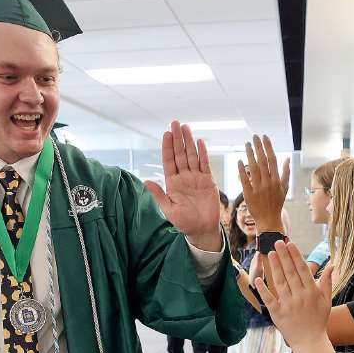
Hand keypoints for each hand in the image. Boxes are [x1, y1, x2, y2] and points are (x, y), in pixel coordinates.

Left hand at [145, 121, 221, 250]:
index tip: (166, 134)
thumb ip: (158, 195)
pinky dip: (202, 153)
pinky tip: (199, 142)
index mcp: (172, 183)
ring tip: (186, 128)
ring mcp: (196, 177)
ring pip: (192, 156)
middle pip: (180, 154)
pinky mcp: (207, 181)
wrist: (202, 229)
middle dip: (177, 139)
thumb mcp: (168, 210)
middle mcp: (183, 177)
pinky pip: (205, 164)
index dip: (168, 147)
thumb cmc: (184, 222)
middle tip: (175, 123)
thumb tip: (146, 181)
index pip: (169, 161)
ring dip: (189, 142)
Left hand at [237, 135, 289, 233]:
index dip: (268, 147)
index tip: (264, 137)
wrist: (269, 220)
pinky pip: (245, 180)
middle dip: (258, 147)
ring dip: (250, 155)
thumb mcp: (285, 188)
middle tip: (254, 137)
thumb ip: (286, 172)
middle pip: (262, 161)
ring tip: (247, 145)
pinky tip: (239, 161)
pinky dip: (242, 170)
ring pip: (253, 168)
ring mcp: (258, 188)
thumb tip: (287, 158)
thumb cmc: (276, 203)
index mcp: (277, 180)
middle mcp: (268, 183)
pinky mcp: (249, 194)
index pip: (272, 159)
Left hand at [255, 241, 331, 348]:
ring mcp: (288, 305)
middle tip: (277, 242)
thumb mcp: (326, 301)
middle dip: (283, 256)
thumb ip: (327, 282)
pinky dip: (263, 289)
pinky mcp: (277, 314)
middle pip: (290, 272)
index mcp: (312, 292)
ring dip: (275, 267)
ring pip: (280, 282)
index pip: (302, 269)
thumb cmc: (319, 320)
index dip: (295, 255)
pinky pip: (269, 299)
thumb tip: (332, 265)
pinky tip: (258, 278)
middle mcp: (300, 296)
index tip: (290, 243)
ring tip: (270, 253)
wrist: (310, 341)